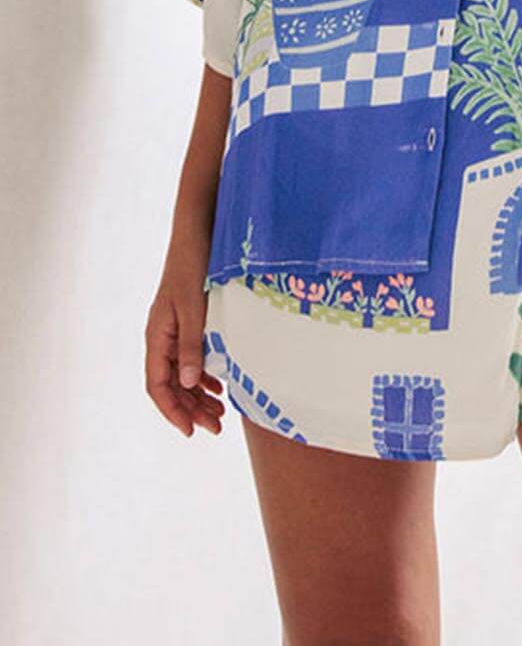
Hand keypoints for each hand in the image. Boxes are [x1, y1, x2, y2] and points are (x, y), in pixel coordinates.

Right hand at [145, 239, 225, 438]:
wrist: (197, 235)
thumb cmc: (193, 268)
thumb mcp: (194, 309)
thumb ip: (191, 345)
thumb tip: (187, 384)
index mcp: (157, 336)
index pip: (158, 385)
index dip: (173, 411)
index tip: (191, 431)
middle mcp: (161, 337)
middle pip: (171, 384)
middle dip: (190, 408)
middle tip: (215, 427)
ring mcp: (173, 329)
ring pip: (181, 373)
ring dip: (198, 395)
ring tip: (220, 413)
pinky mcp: (187, 321)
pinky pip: (191, 357)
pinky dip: (204, 375)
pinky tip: (219, 384)